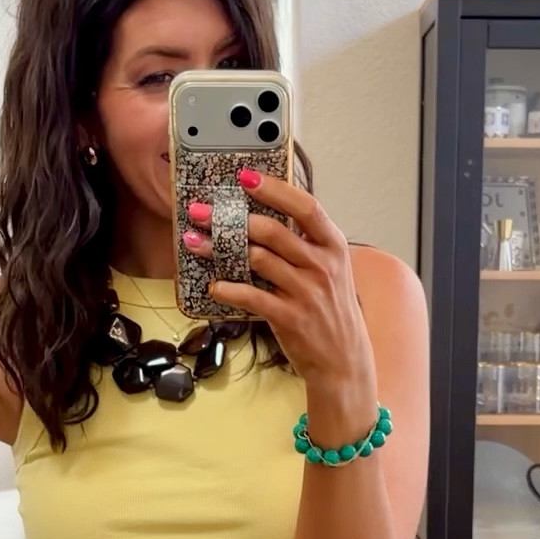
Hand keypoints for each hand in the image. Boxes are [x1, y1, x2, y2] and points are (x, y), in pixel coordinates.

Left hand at [183, 170, 377, 405]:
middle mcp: (322, 266)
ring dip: (220, 250)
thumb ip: (304, 243)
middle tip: (202, 212)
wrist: (343, 360)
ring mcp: (307, 292)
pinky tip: (213, 285)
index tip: (246, 178)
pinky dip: (228, 289)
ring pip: (257, 259)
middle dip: (232, 218)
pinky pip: (252, 296)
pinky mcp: (290, 318)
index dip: (275, 189)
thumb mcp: (330, 270)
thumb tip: (262, 216)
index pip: (305, 207)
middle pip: (273, 231)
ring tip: (195, 243)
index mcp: (333, 246)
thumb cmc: (331, 310)